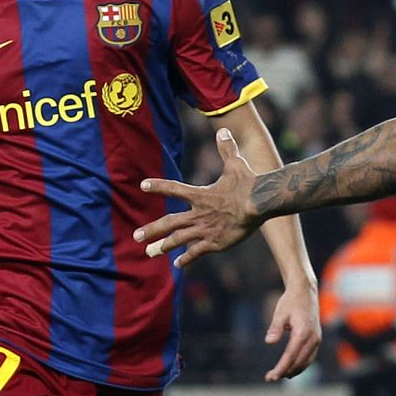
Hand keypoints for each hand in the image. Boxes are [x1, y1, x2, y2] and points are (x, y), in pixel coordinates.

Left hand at [135, 129, 264, 268]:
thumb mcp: (236, 163)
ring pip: (178, 240)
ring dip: (162, 246)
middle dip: (151, 230)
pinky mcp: (216, 243)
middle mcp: (198, 214)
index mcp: (200, 195)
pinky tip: (177, 264)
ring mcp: (205, 230)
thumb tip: (225, 130)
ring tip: (149, 252)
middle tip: (136, 236)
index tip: (143, 185)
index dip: (158, 186)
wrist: (259, 203)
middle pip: (169, 223)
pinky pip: (197, 252)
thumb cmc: (248, 183)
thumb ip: (227, 149)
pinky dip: (186, 259)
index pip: (174, 189)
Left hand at [263, 288, 320, 382]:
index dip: (280, 368)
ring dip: (293, 371)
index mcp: (303, 333)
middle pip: (299, 362)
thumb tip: (269, 342)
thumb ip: (275, 328)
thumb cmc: (290, 302)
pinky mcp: (317, 339)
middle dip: (285, 372)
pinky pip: (309, 357)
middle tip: (270, 378)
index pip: (290, 356)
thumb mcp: (280, 313)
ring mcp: (317, 339)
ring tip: (279, 375)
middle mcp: (313, 338)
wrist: (305, 291)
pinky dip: (300, 365)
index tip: (270, 377)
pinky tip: (291, 369)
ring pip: (306, 362)